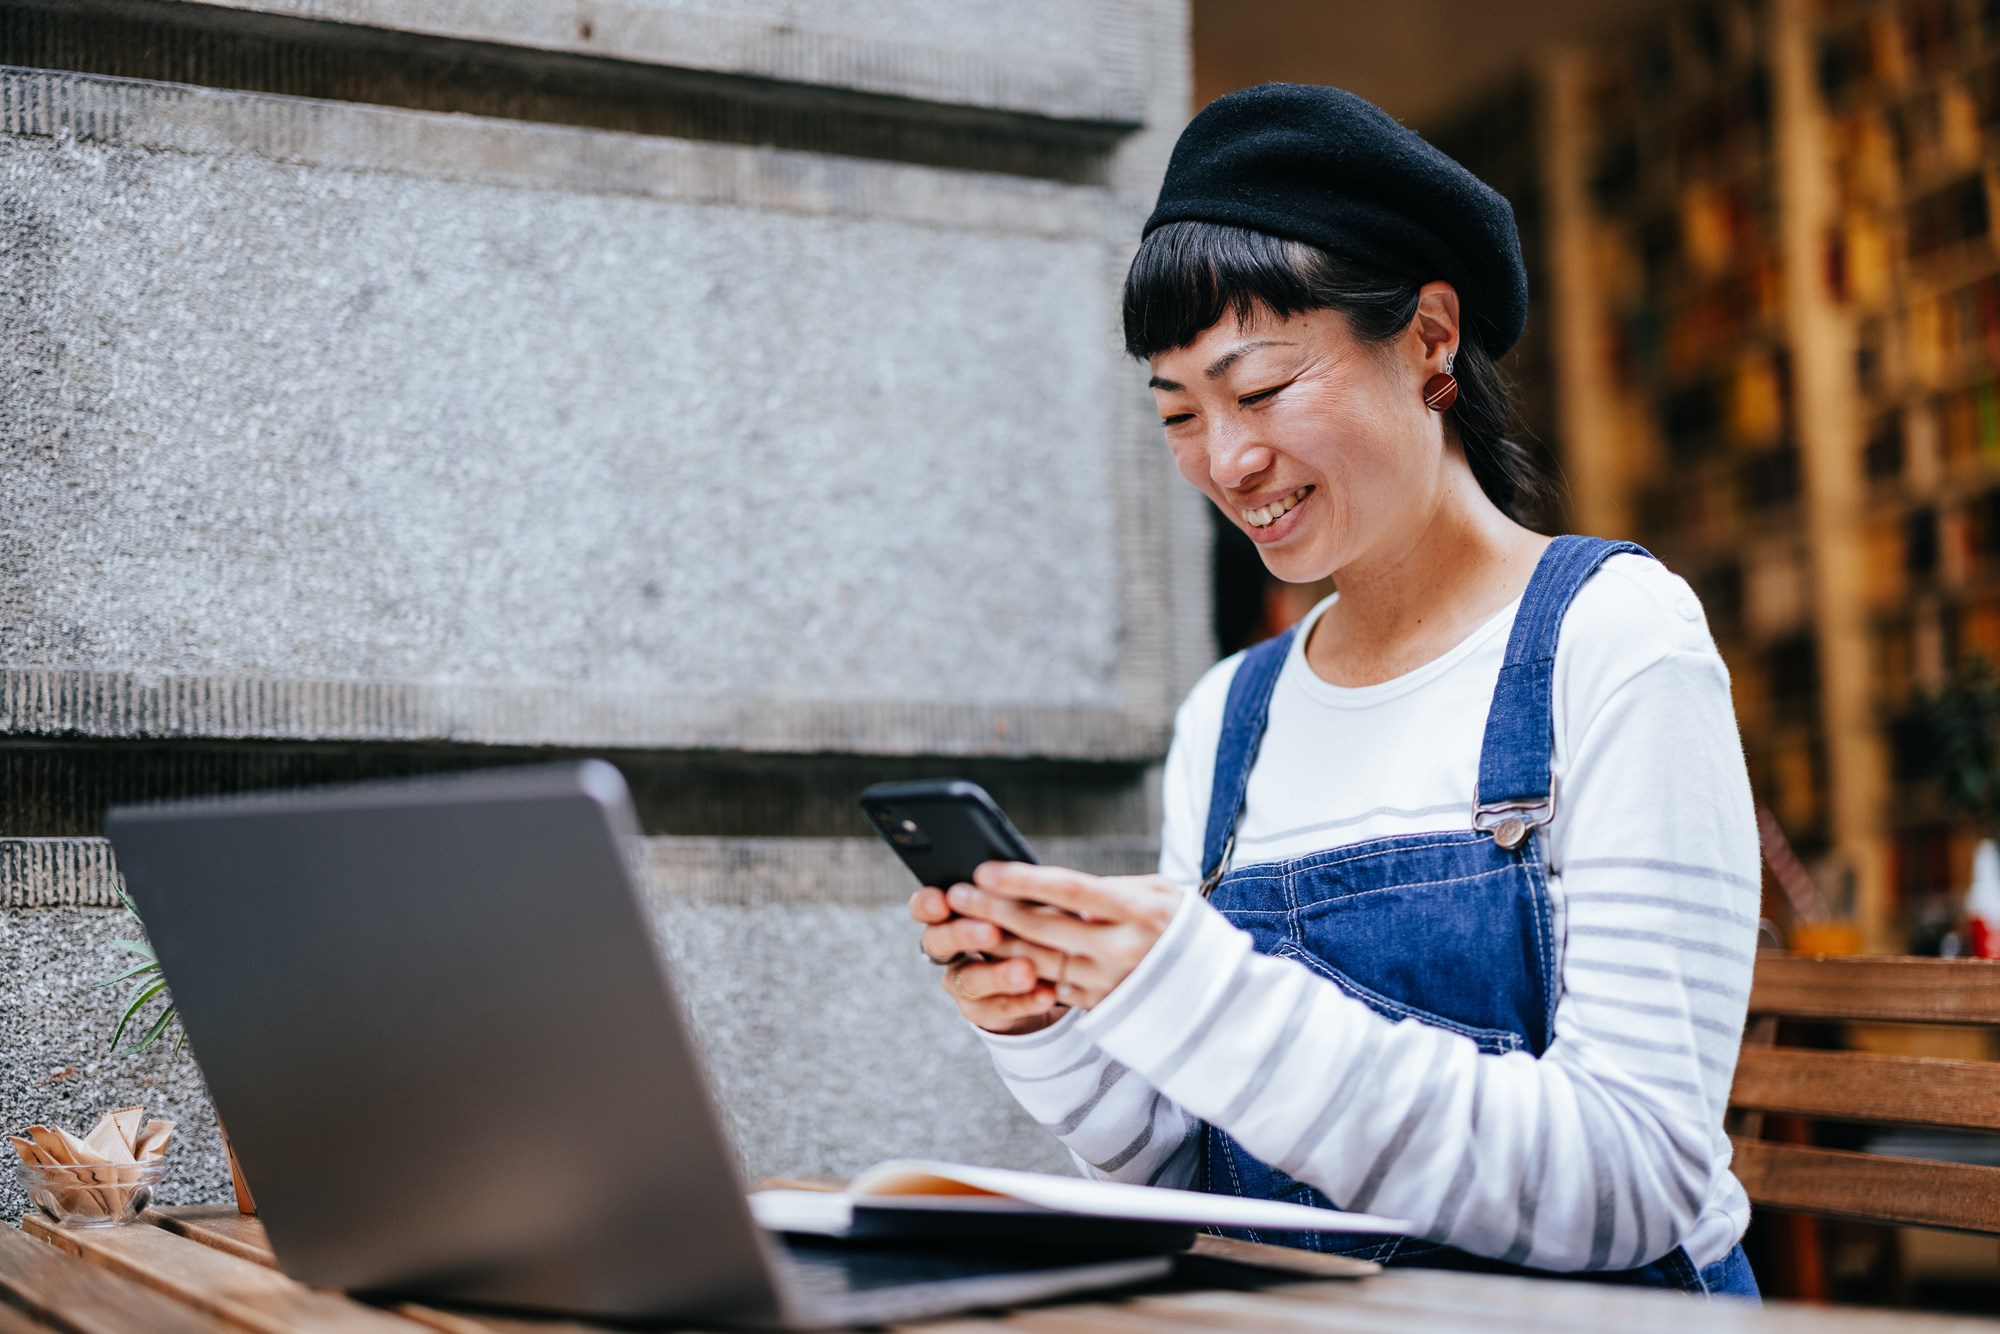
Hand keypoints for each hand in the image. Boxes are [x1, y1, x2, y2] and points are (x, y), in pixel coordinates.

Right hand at [908, 886, 1066, 1034]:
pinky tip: (1046, 993)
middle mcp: (948, 951)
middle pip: (939, 942)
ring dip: (999, 975)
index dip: (927, 905)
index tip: (943, 902)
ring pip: (971, 980)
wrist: (1039, 975)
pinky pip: (1001, 1008)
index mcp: (950, 915)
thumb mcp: (1019, 906)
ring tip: (1027, 971)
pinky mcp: (983, 1012)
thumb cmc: (1024, 926)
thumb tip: (1025, 875)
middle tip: (991, 932)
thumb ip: (1013, 894)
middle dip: (963, 935)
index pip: (925, 907)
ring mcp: (962, 984)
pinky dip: (1025, 1001)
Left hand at [944, 863, 1181, 1009]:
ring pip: (1036, 959)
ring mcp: (1107, 982)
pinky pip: (1052, 985)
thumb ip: (1110, 888)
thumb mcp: (1161, 896)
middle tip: (956, 892)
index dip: (1023, 879)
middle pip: (1042, 925)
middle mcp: (1120, 948)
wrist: (1216, 998)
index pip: (1068, 890)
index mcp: (1137, 911)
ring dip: (994, 941)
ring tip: (963, 922)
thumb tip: (1054, 884)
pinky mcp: (1099, 1007)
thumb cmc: (1181, 931)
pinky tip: (994, 954)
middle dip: (992, 908)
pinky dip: (1022, 969)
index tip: (985, 868)